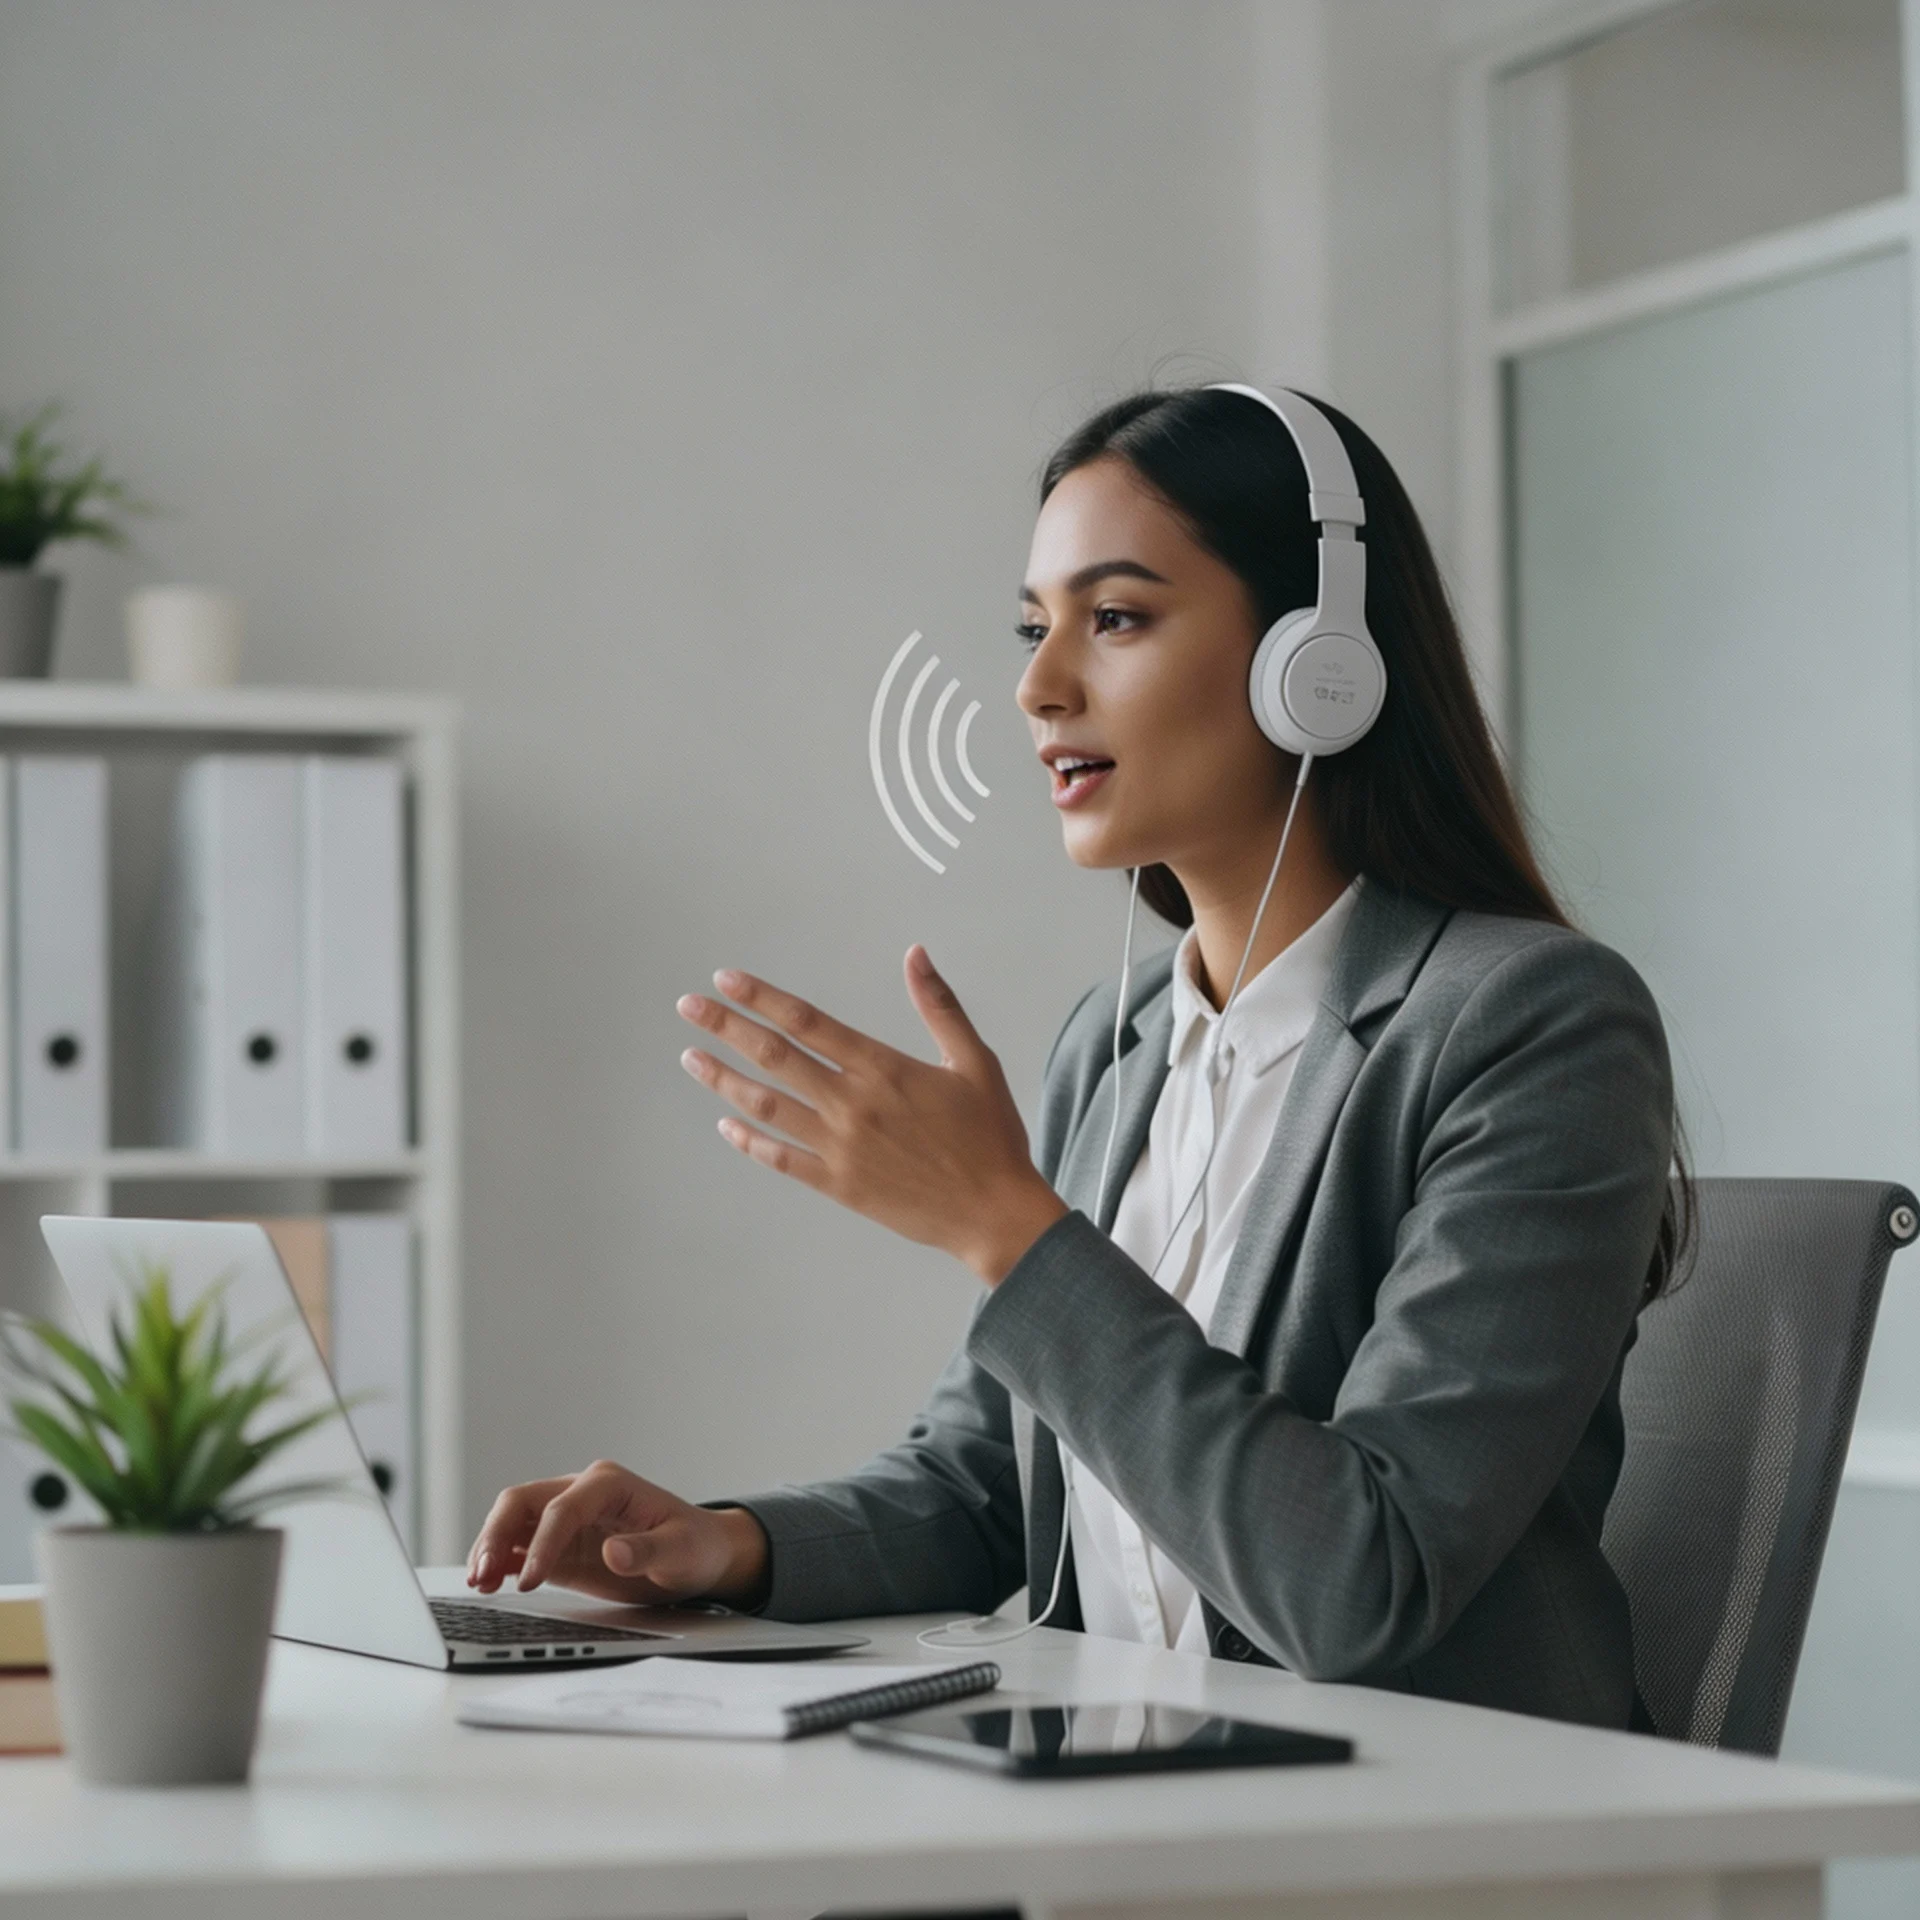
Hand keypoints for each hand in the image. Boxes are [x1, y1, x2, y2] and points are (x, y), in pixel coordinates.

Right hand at [465, 1461, 769, 1606]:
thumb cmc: (694, 1546)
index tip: (530, 1580)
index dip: (542, 1543)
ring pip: (513, 1521)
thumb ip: (647, 1551)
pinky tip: (486, 1582)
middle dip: (497, 1535)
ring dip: (491, 1548)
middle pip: (522, 1502)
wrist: (700, 1555)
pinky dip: (500, 1561)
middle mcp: (581, 1493)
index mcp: (609, 1484)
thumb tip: (613, 1552)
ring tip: (477, 1584)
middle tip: (482, 1575)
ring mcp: (567, 1518)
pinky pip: (520, 1546)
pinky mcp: (560, 1545)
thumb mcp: (681, 1551)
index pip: (562, 1508)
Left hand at [677, 946, 1067, 1283]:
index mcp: (882, 1068)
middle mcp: (852, 1104)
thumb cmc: (990, 1137)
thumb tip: (916, 954)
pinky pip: (781, 1159)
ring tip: (692, 1057)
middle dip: (726, 1027)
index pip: (807, 1021)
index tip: (727, 979)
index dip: (761, 997)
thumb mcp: (975, 1062)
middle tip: (688, 1006)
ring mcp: (840, 1147)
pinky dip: (749, 1140)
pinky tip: (725, 1124)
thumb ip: (939, 1006)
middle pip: (774, 1056)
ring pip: (767, 1106)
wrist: (994, 1214)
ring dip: (725, 1079)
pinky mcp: (838, 1184)